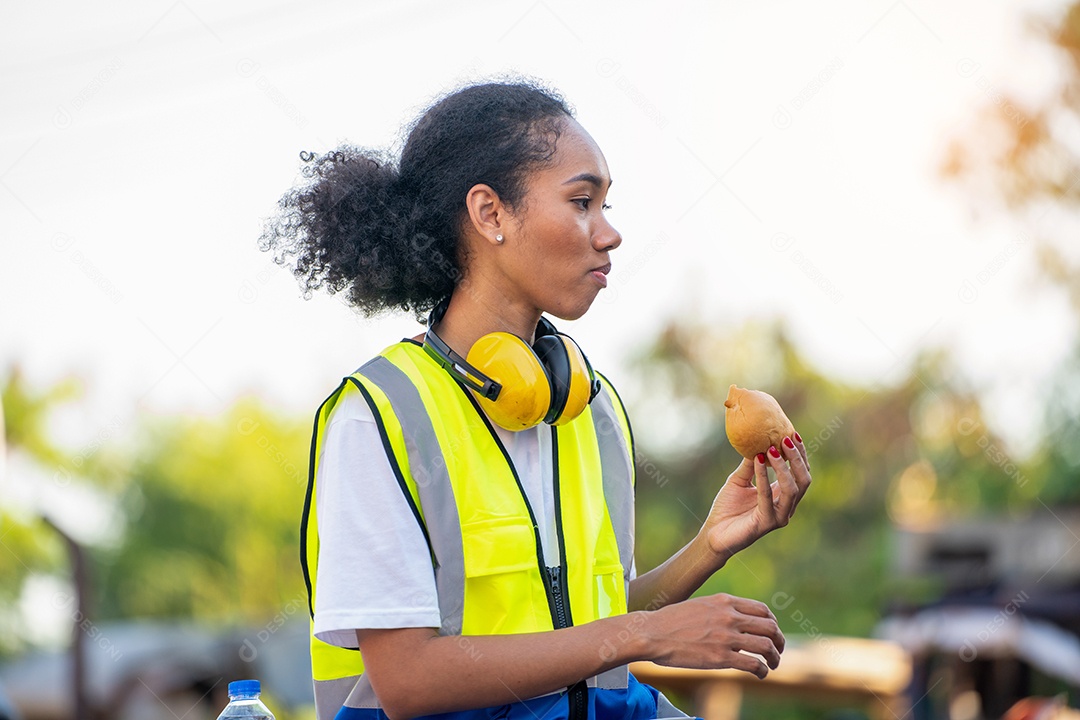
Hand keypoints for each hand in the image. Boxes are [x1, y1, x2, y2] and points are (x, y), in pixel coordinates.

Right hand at [642, 593, 784, 678]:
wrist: (652, 633)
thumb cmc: (671, 621)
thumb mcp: (700, 605)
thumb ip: (720, 610)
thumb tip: (735, 621)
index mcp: (724, 601)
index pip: (762, 610)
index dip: (772, 623)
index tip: (771, 633)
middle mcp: (729, 616)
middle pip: (770, 627)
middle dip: (779, 641)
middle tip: (778, 651)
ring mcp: (726, 636)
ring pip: (766, 646)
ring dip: (775, 658)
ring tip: (773, 665)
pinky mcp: (721, 657)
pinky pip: (754, 664)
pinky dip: (763, 671)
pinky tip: (761, 675)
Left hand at [702, 434, 810, 560]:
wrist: (713, 533)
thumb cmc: (727, 507)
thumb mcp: (739, 479)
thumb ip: (750, 464)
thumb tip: (757, 440)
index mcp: (783, 496)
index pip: (800, 473)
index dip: (799, 454)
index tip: (792, 434)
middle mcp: (786, 507)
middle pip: (803, 480)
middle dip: (797, 458)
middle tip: (786, 439)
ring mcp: (779, 516)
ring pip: (792, 489)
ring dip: (783, 467)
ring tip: (773, 449)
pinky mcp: (767, 523)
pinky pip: (767, 496)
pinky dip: (763, 477)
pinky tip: (757, 461)